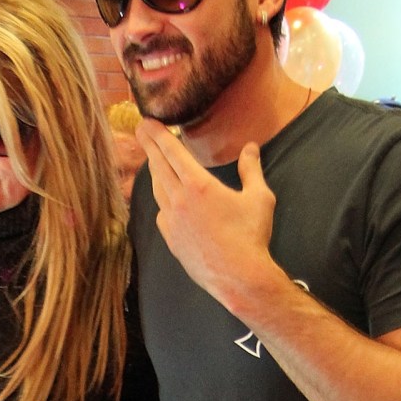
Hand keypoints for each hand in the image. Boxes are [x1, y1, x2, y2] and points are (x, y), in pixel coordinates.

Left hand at [135, 119, 279, 304]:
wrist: (238, 278)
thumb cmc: (251, 236)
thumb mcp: (259, 198)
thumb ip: (251, 169)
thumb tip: (251, 147)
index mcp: (198, 185)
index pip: (172, 152)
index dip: (159, 135)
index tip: (148, 122)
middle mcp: (179, 200)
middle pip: (159, 166)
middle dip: (149, 145)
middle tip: (140, 129)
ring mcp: (171, 222)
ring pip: (157, 189)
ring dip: (155, 171)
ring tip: (153, 159)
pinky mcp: (171, 240)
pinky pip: (162, 213)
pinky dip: (162, 199)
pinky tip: (166, 197)